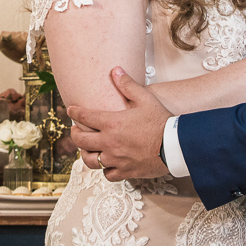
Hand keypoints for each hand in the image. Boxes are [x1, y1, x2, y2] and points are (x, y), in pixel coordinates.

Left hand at [68, 67, 170, 181]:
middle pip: (81, 141)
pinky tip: (108, 164)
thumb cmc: (161, 121)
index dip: (74, 113)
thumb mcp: (145, 98)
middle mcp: (109, 142)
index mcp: (112, 123)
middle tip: (75, 131)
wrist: (175, 145)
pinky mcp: (125, 171)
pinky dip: (105, 170)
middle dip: (74, 134)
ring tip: (87, 149)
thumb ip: (127, 84)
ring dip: (86, 154)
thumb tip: (115, 70)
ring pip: (90, 161)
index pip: (84, 117)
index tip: (70, 111)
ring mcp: (116, 159)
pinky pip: (108, 174)